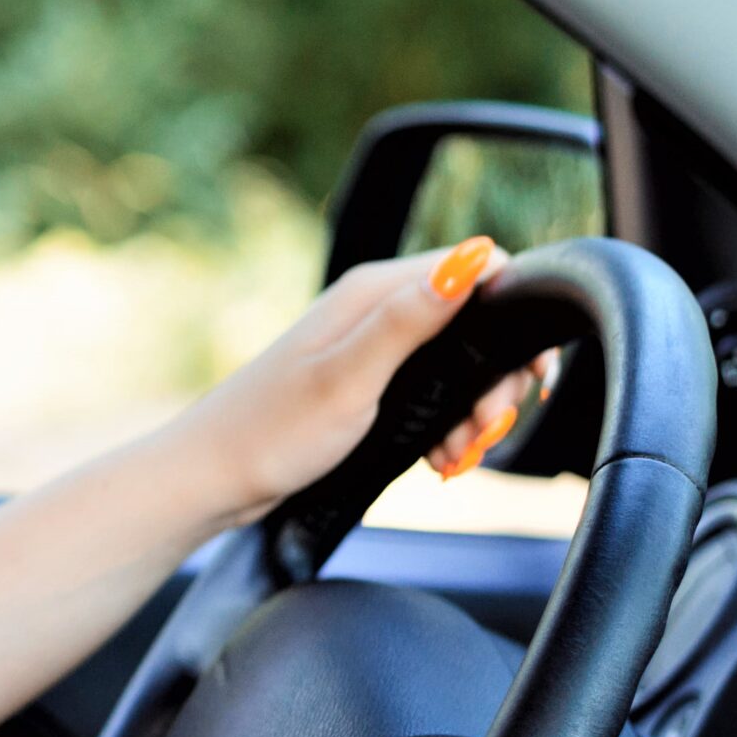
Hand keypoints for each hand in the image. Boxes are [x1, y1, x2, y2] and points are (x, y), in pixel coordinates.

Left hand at [168, 237, 560, 528]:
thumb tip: (472, 258)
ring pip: (460, 365)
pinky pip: (433, 394)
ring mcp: (371, 348)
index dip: (516, 315)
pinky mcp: (367, 384)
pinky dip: (448, 427)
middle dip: (497, 380)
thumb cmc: (271, 432)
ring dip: (474, 412)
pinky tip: (441, 460)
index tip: (522, 375)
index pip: (480, 268)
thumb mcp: (348, 378)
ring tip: (457, 454)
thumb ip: (409, 320)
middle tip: (483, 430)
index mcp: (374, 292)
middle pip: (478, 323)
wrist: (214, 478)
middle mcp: (375, 310)